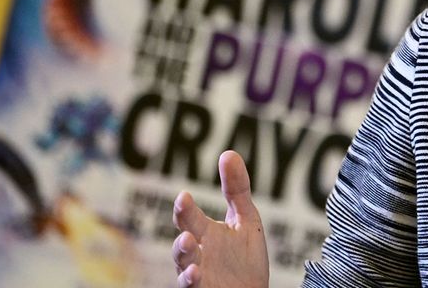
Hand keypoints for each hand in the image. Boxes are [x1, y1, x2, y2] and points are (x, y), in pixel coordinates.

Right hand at [172, 151, 270, 287]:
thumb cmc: (245, 258)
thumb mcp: (246, 219)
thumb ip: (236, 189)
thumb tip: (228, 153)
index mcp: (205, 233)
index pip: (189, 217)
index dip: (185, 207)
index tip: (184, 195)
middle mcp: (197, 253)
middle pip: (183, 237)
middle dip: (182, 223)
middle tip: (182, 206)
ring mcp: (198, 274)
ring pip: (183, 263)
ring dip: (182, 252)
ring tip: (186, 239)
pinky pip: (192, 286)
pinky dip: (190, 280)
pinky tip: (195, 272)